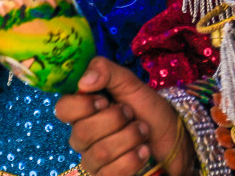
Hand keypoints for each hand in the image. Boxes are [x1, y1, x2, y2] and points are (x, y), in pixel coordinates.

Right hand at [54, 58, 192, 175]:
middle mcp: (83, 136)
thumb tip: (83, 82)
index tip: (105, 101)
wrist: (172, 136)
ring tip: (142, 130)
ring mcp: (93, 159)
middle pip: (82, 133)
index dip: (82, 106)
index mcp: (83, 110)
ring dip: (128, 138)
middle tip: (131, 114)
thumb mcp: (129, 82)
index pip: (62, 110)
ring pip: (99, 154)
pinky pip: (110, 174)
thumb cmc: (147, 108)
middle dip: (115, 120)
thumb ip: (104, 70)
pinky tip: (143, 151)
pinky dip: (132, 160)